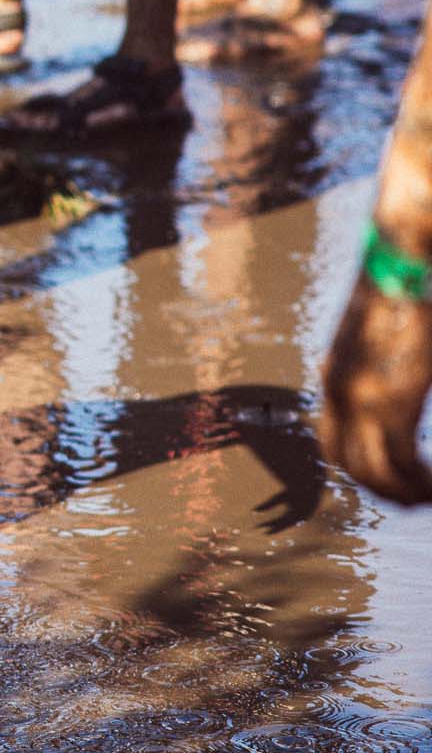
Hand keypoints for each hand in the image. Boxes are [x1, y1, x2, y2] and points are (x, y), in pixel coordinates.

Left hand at [319, 276, 431, 504]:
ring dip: (401, 493)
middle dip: (380, 489)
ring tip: (428, 499)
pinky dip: (418, 484)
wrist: (406, 253)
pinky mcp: (393, 395)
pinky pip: (399, 461)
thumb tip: (378, 381)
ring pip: (370, 471)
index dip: (359, 467)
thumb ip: (382, 366)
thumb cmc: (406, 286)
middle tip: (416, 499)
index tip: (392, 478)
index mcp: (337, 372)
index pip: (331, 437)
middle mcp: (338, 388)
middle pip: (345, 462)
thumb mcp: (385, 334)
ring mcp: (360, 394)